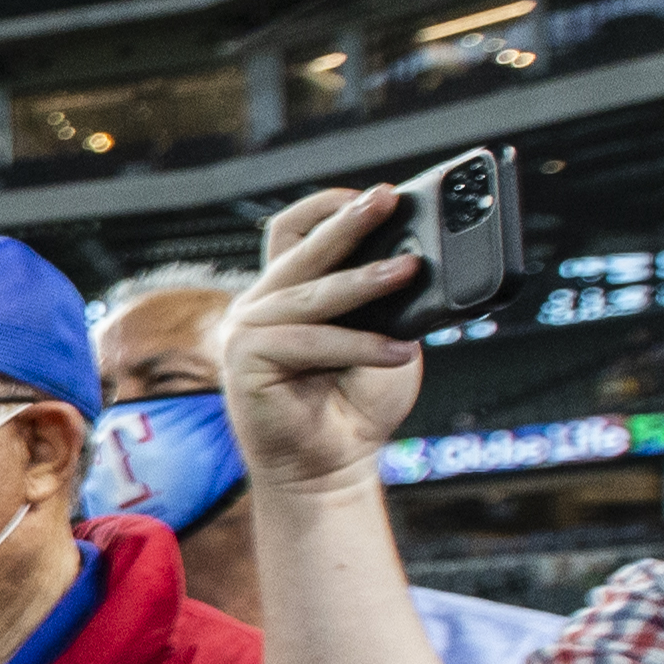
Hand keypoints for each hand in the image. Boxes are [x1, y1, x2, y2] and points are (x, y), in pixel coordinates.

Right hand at [218, 187, 434, 492]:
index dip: (328, 207)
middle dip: (349, 221)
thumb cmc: (357, 404)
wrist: (331, 467)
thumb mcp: (387, 337)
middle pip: (301, 248)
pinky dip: (359, 344)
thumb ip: (390, 303)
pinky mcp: (245, 361)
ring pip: (311, 293)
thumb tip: (417, 264)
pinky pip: (309, 340)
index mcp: (288, 293)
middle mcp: (260, 306)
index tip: (376, 196)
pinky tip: (398, 351)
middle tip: (388, 199)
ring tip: (410, 271)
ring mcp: (247, 331)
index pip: (294, 231)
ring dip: (364, 280)